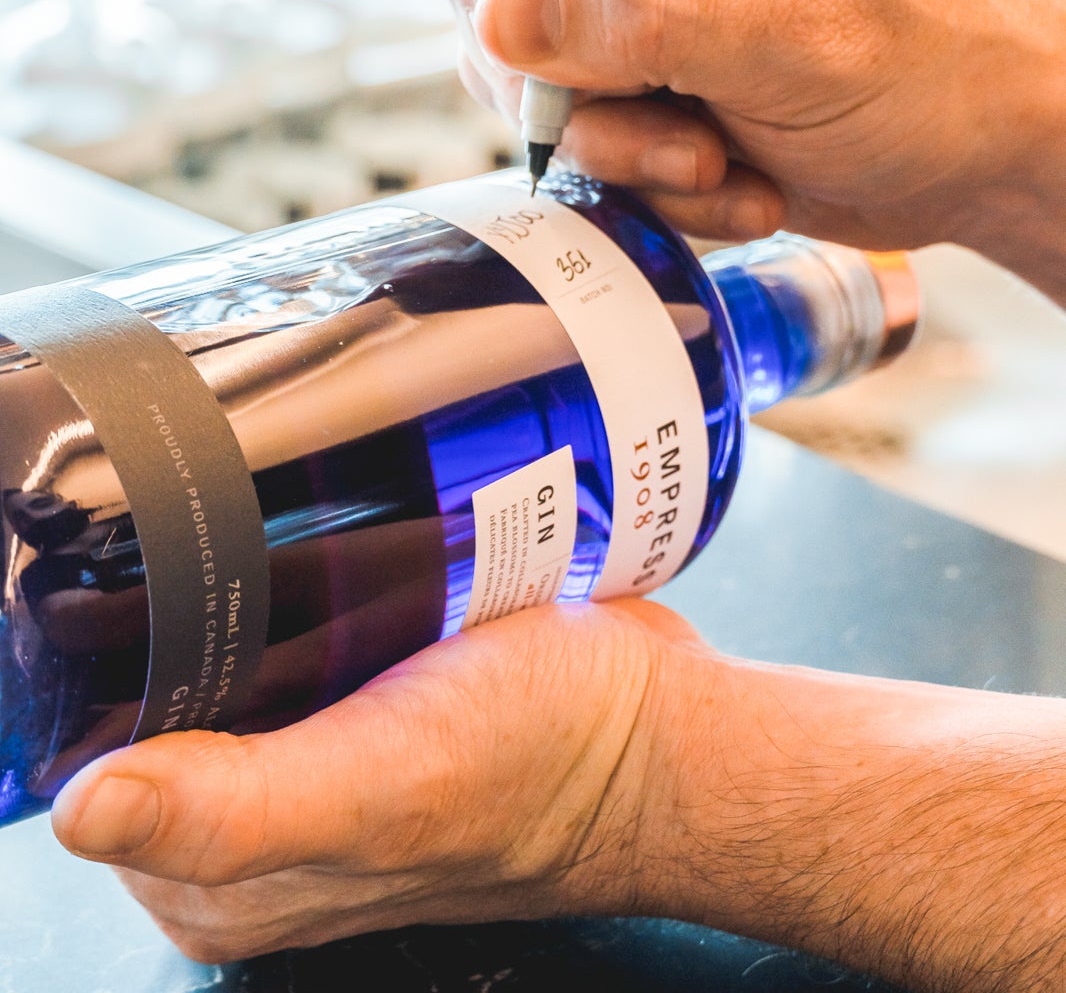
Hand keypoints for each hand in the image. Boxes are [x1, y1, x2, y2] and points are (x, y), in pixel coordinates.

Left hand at [50, 599, 697, 963]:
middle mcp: (254, 836)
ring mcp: (311, 769)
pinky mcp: (361, 710)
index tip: (151, 592)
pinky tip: (329, 561)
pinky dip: (293, 591)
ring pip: (219, 656)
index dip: (105, 672)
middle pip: (150, 701)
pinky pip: (288, 637)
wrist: (656, 731)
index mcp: (223, 882)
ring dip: (235, 593)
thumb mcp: (383, 783)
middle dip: (172, 621)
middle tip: (239, 553)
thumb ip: (237, 810)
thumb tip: (87, 811)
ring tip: (292, 544)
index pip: (94, 763)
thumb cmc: (539, 765)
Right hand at [436, 0, 1065, 267]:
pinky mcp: (658, 67)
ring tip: (713, 166)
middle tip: (644, 129)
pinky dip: (644, 177)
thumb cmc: (943, 65)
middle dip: (561, 74)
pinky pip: (588, 126)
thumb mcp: (797, 36)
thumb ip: (646, 16)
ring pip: (541, 63)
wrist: (998, 153)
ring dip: (614, 143)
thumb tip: (499, 14)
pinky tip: (732, 182)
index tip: (508, 40)